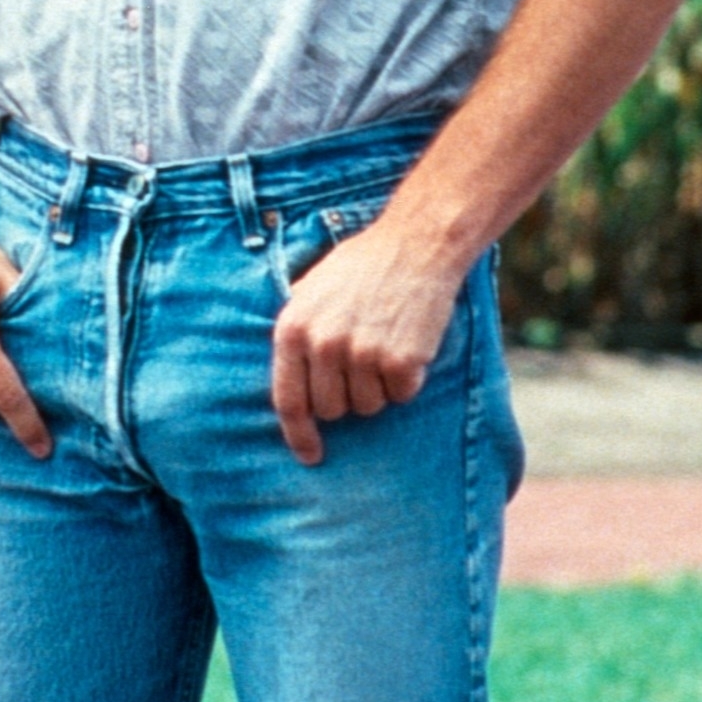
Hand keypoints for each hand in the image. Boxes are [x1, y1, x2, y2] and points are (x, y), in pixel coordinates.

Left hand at [270, 218, 466, 464]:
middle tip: (362, 365)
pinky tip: (406, 346)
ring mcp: (361, 354)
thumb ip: (297, 334)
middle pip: (332, 410)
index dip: (298, 435)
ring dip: (378, 388)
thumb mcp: (309, 292)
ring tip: (383, 345)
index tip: (310, 455)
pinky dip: (406, 380)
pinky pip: (401, 395)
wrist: (413, 246)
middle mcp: (323, 345)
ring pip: (368, 407)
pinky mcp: (400, 360)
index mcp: (292, 329)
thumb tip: (290, 383)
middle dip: (346, 398)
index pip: (288, 400)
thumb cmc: (360, 268)